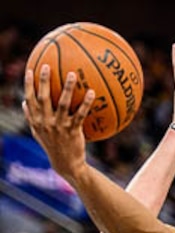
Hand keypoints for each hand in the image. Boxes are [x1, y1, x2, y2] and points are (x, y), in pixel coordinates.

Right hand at [22, 65, 91, 179]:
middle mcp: (46, 123)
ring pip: (62, 103)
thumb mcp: (38, 134)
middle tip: (47, 66)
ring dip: (67, 88)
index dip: (28, 85)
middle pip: (43, 98)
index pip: (29, 100)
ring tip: (72, 74)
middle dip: (44, 81)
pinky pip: (80, 114)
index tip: (30, 70)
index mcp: (36, 121)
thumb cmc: (53, 147)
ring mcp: (60, 127)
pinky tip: (92, 92)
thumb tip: (24, 103)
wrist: (67, 165)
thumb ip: (31, 118)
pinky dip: (86, 103)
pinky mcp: (73, 131)